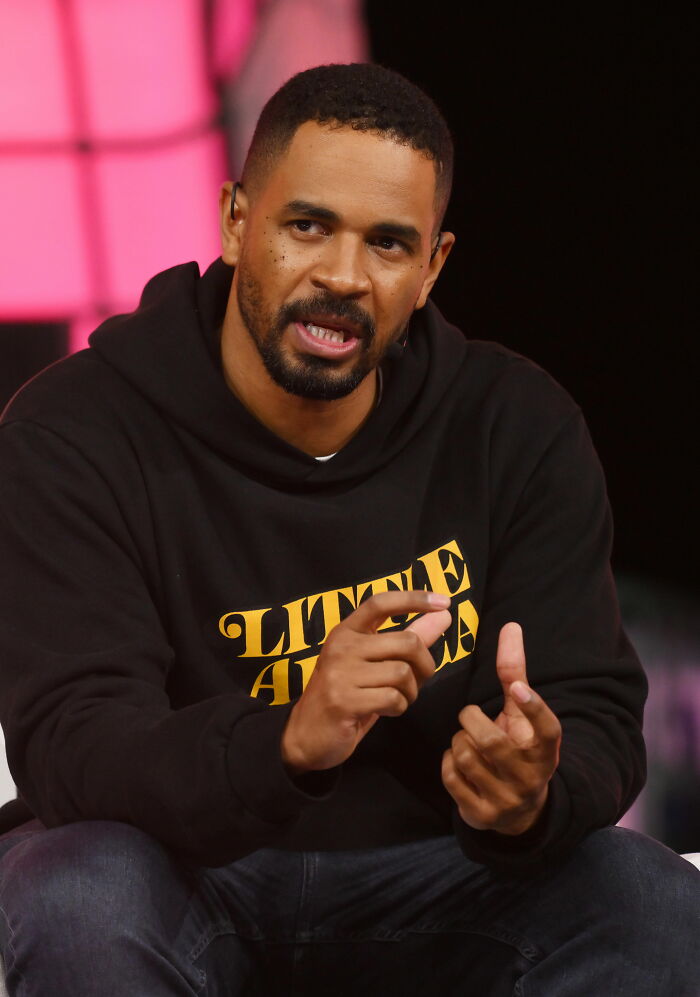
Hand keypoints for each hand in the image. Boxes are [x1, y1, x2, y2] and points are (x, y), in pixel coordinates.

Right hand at [281, 591, 451, 773]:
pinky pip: (392, 699)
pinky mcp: (343, 701)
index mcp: (347, 631)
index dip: (414, 599)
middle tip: (415, 682)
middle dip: (424, 666)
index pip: (381, 603)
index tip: (444, 602)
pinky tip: (384, 711)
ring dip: (410, 692)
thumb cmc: (348, 696)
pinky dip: (398, 708)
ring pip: (402, 673)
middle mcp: (341, 646)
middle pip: (406, 642)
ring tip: (395, 699)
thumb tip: (444, 614)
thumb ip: (408, 638)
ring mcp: (340, 673)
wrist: (306, 735)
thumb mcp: (376, 664)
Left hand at [441, 622, 561, 834]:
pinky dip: (448, 762)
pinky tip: (458, 761)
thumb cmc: (517, 745)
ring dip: (458, 741)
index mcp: (545, 749)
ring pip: (467, 756)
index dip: (534, 708)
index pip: (547, 728)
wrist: (519, 809)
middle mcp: (531, 776)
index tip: (520, 689)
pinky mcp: (483, 815)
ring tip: (466, 740)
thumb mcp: (520, 713)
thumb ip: (515, 672)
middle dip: (470, 720)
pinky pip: (452, 776)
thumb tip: (511, 626)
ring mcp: (508, 799)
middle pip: (490, 740)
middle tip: (470, 716)